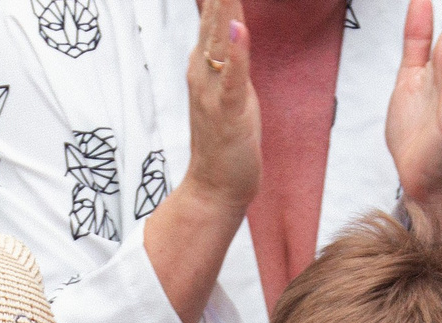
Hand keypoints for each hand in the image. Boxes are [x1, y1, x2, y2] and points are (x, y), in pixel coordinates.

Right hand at [181, 0, 261, 219]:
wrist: (216, 187)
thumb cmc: (226, 137)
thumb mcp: (229, 83)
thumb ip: (228, 50)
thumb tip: (231, 19)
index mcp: (204, 59)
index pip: (212, 7)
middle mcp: (203, 68)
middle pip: (213, 11)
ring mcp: (213, 89)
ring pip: (220, 36)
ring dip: (226, 4)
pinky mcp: (229, 112)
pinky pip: (233, 78)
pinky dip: (237, 52)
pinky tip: (239, 27)